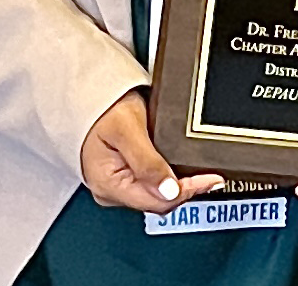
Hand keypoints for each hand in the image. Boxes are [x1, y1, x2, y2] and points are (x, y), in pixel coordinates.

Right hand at [80, 90, 222, 212]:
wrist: (85, 96)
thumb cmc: (102, 109)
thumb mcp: (127, 129)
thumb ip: (147, 162)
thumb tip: (169, 191)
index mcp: (109, 185)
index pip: (157, 202)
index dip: (188, 192)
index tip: (212, 180)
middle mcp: (111, 191)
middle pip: (158, 201)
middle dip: (186, 190)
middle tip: (211, 175)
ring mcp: (116, 185)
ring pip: (156, 195)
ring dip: (179, 185)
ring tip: (201, 173)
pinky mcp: (121, 176)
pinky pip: (150, 185)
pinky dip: (168, 179)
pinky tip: (181, 169)